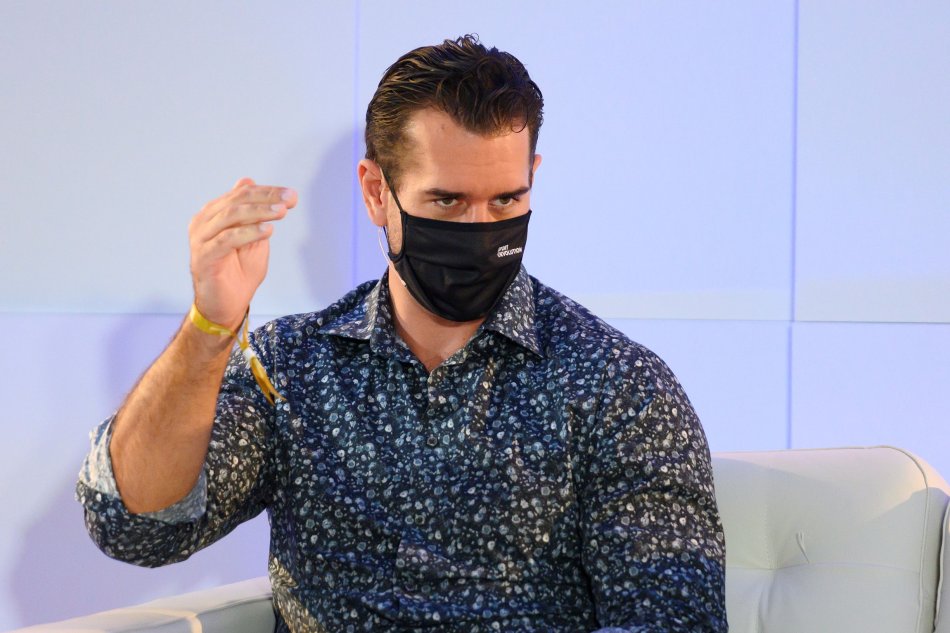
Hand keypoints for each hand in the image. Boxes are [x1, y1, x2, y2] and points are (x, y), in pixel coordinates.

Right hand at [188, 177, 296, 330]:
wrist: (226, 305)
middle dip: (267, 198)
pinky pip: (227, 239)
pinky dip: (249, 232)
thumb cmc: (239, 272)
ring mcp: (201, 238)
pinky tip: (268, 230)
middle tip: (289, 199)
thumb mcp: (252, 237)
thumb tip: (248, 181)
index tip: (292, 195)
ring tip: (281, 212)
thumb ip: (252, 213)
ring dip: (259, 211)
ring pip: (231, 216)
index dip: (268, 192)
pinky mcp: (204, 256)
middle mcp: (204, 222)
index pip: (242, 194)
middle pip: (237, 200)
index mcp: (215, 214)